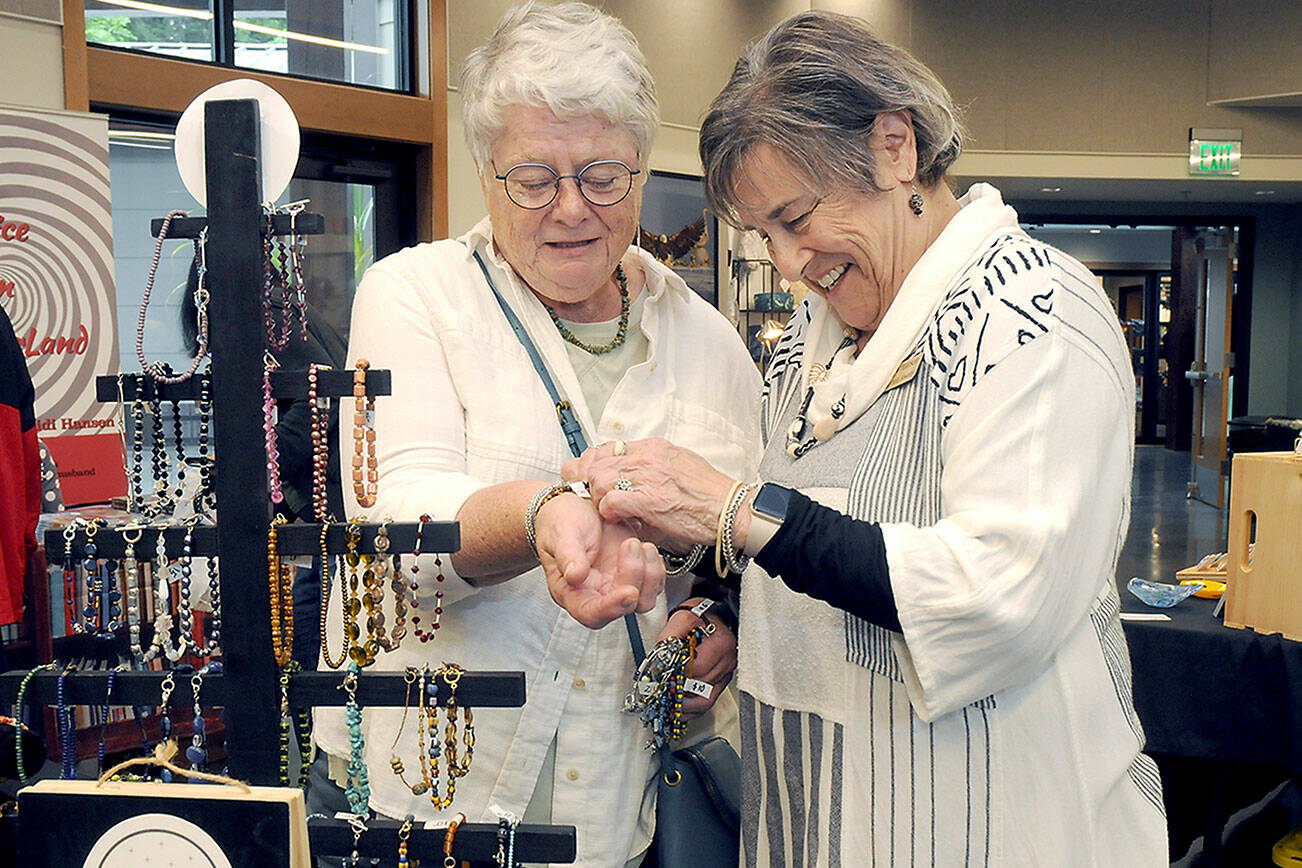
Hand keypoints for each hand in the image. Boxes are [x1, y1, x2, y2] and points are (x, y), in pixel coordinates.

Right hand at [535, 492, 664, 628]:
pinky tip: (645, 547)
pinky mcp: (633, 572)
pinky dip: (655, 566)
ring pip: (643, 598)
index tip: (628, 592)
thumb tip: (574, 576)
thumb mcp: (561, 534)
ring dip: (648, 574)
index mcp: (571, 591)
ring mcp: (616, 583)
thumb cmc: (562, 523)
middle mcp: (596, 592)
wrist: (576, 507)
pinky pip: (653, 582)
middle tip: (630, 545)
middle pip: (623, 607)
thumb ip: (567, 555)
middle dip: (633, 579)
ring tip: (637, 543)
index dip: (610, 609)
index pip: (591, 613)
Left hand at [561, 438, 736, 550]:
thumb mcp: (680, 466)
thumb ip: (653, 469)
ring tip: (605, 509)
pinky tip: (616, 518)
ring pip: (599, 479)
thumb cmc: (710, 495)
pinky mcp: (649, 500)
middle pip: (596, 461)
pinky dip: (608, 512)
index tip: (589, 477)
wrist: (731, 510)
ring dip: (597, 497)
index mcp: (654, 448)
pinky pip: (611, 501)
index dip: (592, 464)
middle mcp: (648, 457)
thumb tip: (633, 478)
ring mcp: (648, 477)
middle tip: (588, 497)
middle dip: (586, 481)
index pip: (607, 447)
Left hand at [656, 597, 736, 719]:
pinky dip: (691, 709)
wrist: (712, 616)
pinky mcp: (721, 683)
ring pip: (706, 701)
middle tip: (660, 690)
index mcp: (722, 644)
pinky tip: (678, 708)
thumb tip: (660, 657)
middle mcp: (728, 661)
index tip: (663, 675)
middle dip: (678, 690)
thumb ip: (671, 636)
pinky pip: (708, 702)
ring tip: (667, 702)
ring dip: (684, 705)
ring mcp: (726, 674)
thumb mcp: (683, 618)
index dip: (678, 673)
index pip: (698, 668)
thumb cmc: (700, 617)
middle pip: (701, 688)